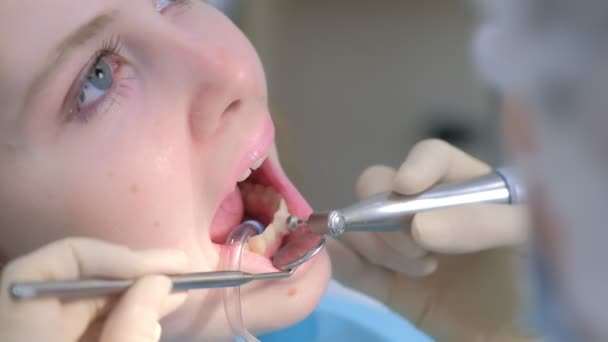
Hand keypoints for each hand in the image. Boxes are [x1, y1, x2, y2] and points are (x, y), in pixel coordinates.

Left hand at [0, 238, 188, 341]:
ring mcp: (34, 341)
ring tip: (176, 290)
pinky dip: (119, 321)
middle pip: (69, 286)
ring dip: (129, 296)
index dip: (105, 257)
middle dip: (127, 276)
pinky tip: (152, 314)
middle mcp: (17, 330)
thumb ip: (132, 329)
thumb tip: (160, 282)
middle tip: (179, 270)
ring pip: (78, 309)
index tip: (156, 266)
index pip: (48, 266)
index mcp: (19, 331)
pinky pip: (80, 330)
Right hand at [327, 139, 534, 340]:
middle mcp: (424, 207)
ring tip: (421, 272)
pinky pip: (349, 264)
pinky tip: (344, 262)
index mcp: (462, 185)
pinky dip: (340, 259)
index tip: (408, 187)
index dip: (416, 166)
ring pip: (358, 223)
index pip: (430, 157)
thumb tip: (418, 225)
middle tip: (420, 247)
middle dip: (388, 213)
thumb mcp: (526, 238)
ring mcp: (399, 243)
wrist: (512, 333)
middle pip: (380, 185)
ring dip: (377, 245)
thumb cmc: (530, 279)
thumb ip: (484, 223)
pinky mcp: (382, 279)